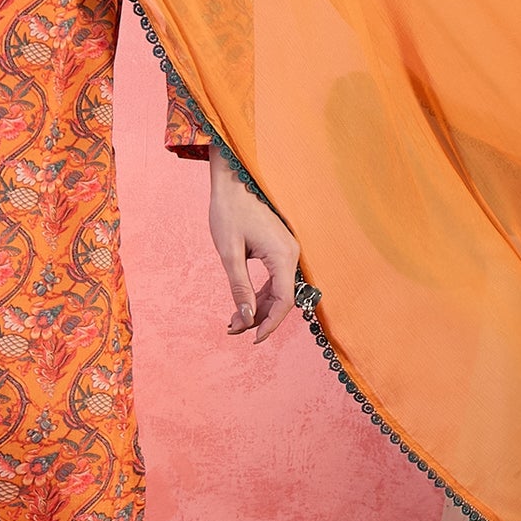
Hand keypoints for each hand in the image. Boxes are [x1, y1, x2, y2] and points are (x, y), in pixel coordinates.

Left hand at [206, 148, 299, 342]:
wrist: (233, 181)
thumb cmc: (229, 211)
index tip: (252, 340)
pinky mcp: (280, 250)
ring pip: (279, 291)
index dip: (270, 324)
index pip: (284, 301)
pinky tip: (244, 304)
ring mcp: (287, 252)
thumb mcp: (229, 252)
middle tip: (232, 329)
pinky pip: (276, 280)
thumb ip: (239, 287)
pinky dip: (261, 295)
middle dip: (260, 318)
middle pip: (282, 299)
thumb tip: (247, 318)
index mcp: (283, 255)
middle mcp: (291, 254)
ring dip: (259, 308)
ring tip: (233, 321)